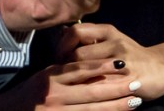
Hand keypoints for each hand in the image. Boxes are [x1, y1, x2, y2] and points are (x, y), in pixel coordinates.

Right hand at [0, 59, 141, 109]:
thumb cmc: (28, 93)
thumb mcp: (43, 77)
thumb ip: (62, 69)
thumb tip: (86, 59)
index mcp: (51, 77)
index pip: (82, 69)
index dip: (103, 67)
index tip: (122, 63)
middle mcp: (54, 94)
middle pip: (91, 90)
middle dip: (116, 87)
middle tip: (136, 83)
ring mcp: (57, 110)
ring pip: (92, 108)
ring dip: (115, 105)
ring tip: (135, 101)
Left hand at [65, 23, 163, 101]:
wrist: (163, 68)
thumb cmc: (131, 55)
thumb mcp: (111, 39)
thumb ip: (89, 36)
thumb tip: (62, 31)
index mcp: (108, 30)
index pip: (75, 32)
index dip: (62, 45)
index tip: (58, 57)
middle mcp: (115, 42)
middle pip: (79, 54)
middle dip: (67, 66)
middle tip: (63, 75)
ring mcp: (123, 62)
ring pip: (89, 72)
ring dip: (77, 79)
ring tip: (73, 84)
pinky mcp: (129, 80)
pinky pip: (103, 86)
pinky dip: (91, 89)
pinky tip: (86, 92)